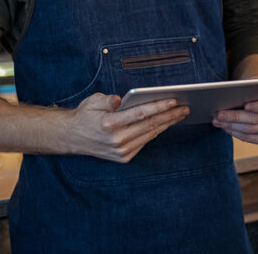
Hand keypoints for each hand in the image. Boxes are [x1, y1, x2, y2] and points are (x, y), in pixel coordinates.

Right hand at [60, 93, 188, 162]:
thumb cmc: (85, 115)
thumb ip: (108, 100)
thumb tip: (120, 100)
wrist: (72, 138)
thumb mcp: (93, 101)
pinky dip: (156, 132)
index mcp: (110, 123)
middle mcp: (117, 139)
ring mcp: (121, 151)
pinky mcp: (124, 157)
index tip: (173, 100)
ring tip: (179, 115)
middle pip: (150, 124)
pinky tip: (165, 124)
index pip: (140, 113)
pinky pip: (144, 142)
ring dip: (166, 124)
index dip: (158, 106)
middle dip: (170, 115)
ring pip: (150, 134)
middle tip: (185, 107)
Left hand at [211, 89, 257, 143]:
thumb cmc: (253, 87)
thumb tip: (232, 92)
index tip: (245, 105)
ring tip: (217, 121)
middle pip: (257, 119)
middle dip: (235, 117)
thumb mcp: (252, 82)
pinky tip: (225, 128)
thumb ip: (248, 86)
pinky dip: (236, 133)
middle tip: (218, 114)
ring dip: (232, 126)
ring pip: (251, 130)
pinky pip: (251, 139)